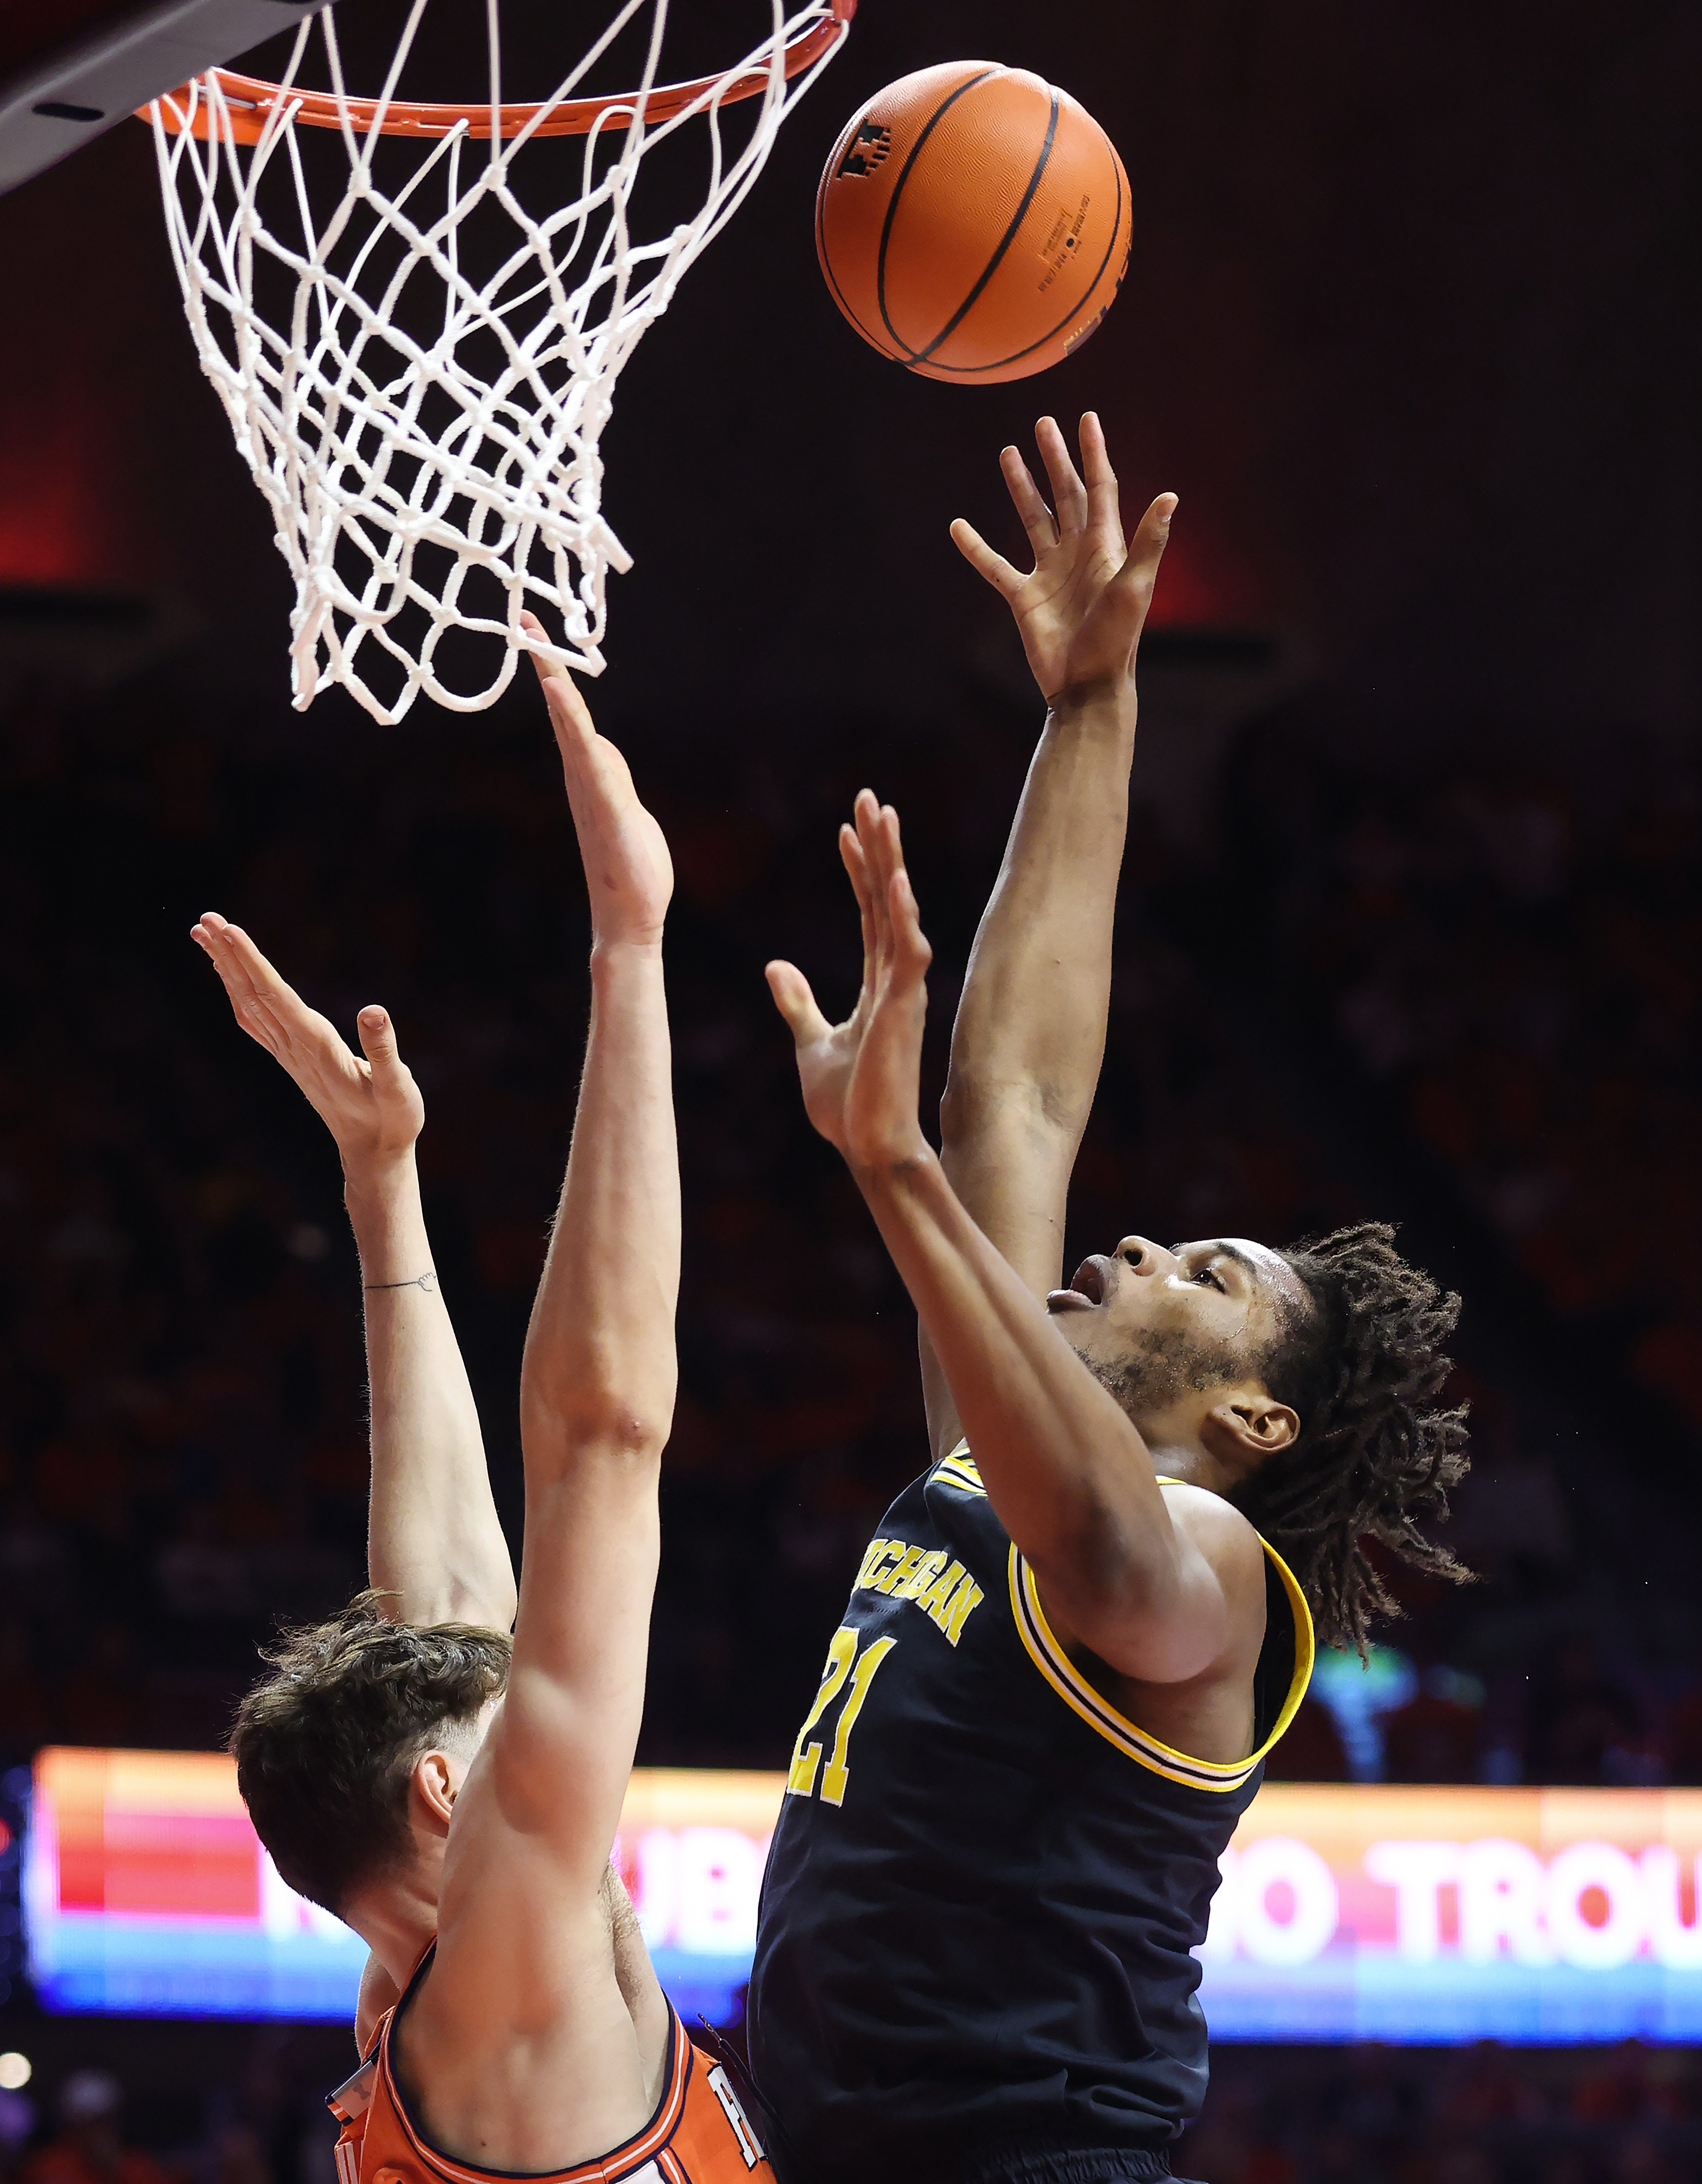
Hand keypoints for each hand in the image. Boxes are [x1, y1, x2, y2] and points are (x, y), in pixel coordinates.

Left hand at [191, 914, 422, 1177]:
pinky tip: (229, 975)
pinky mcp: (292, 1057)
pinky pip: (254, 1018)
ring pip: (247, 1004)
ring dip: (226, 968)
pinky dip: (237, 990)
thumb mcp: (397, 1087)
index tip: (230, 931)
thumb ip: (384, 1050)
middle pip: (252, 994)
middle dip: (229, 955)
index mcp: (317, 1046)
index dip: (252, 963)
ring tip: (206, 934)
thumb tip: (373, 1011)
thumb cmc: (391, 1119)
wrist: (372, 1152)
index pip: (276, 997)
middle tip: (206, 919)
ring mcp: (289, 1053)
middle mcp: (294, 1047)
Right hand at [522, 611, 671, 947]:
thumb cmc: (632, 867)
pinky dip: (571, 720)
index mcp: (590, 773)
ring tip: (535, 641)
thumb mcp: (627, 808)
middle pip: (562, 708)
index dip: (555, 672)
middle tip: (523, 618)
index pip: (571, 713)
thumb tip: (600, 747)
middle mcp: (583, 775)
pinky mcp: (607, 803)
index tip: (537, 633)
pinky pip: (588, 753)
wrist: (632, 916)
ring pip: (570, 724)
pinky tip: (559, 692)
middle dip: (544, 662)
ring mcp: (591, 788)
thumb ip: (612, 776)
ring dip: (554, 680)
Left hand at [766, 792, 932, 1172]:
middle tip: (870, 799)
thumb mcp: (810, 1043)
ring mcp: (904, 991)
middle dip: (879, 848)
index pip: (867, 912)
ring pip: (899, 913)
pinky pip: (908, 952)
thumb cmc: (847, 1105)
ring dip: (891, 864)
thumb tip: (776, 966)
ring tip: (884, 817)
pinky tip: (895, 881)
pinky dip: (902, 916)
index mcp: (876, 984)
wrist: (866, 1147)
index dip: (858, 870)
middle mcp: (895, 979)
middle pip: (885, 899)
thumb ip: (797, 1003)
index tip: (845, 831)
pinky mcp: (904, 1010)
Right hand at [950, 413, 1175, 706]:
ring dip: (1020, 488)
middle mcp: (1077, 553)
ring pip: (1033, 520)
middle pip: (1065, 494)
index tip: (1087, 419)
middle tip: (1043, 424)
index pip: (1100, 488)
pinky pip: (995, 566)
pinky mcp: (1024, 597)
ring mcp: (1050, 573)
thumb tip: (1172, 496)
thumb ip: (1149, 542)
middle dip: (1055, 459)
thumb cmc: (1115, 640)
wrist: (1085, 685)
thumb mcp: (1135, 588)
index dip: (1094, 453)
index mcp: (1105, 546)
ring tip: (1007, 455)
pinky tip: (958, 527)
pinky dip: (976, 548)